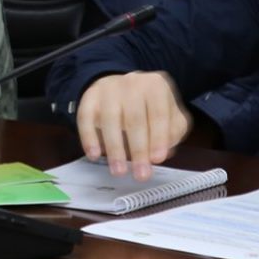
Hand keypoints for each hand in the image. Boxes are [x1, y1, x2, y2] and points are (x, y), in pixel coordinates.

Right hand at [74, 71, 190, 180]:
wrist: (119, 87)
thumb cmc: (148, 107)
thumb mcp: (169, 115)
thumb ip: (172, 133)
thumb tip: (162, 152)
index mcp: (156, 86)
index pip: (159, 114)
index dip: (158, 138)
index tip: (157, 159)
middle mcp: (132, 83)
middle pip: (134, 119)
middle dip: (138, 150)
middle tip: (141, 175)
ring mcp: (108, 89)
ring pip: (110, 119)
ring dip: (115, 148)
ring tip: (119, 171)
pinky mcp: (89, 97)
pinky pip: (86, 118)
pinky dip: (89, 138)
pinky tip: (95, 155)